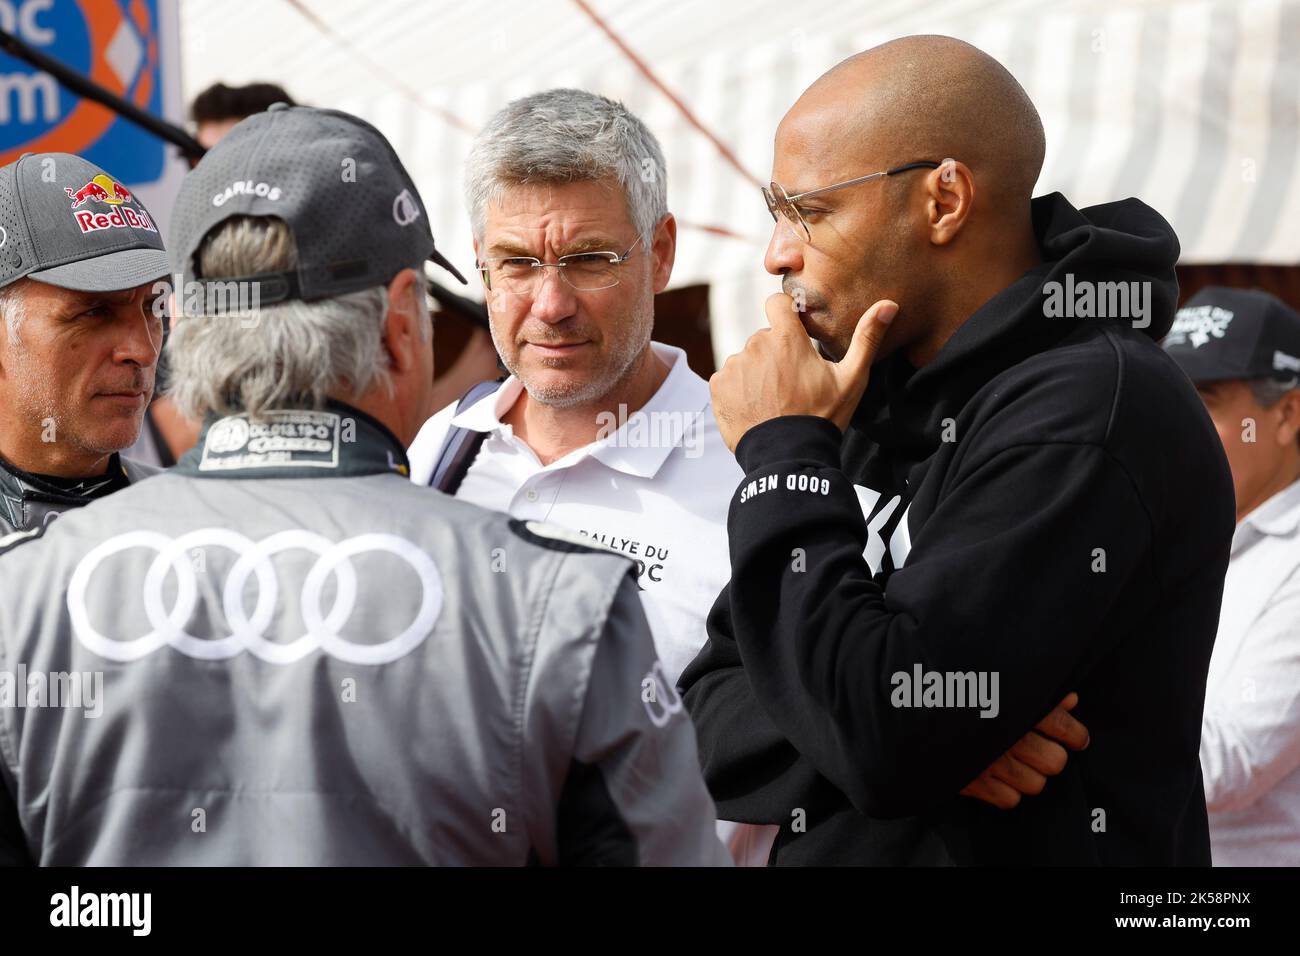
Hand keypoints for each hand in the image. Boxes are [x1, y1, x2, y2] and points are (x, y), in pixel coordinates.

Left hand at [709, 294, 898, 451]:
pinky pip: (728, 379)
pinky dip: (739, 390)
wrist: (787, 457)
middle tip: (791, 384)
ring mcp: (734, 366)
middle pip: (764, 338)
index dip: (786, 314)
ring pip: (746, 359)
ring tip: (774, 400)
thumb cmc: (822, 417)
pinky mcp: (718, 386)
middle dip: (776, 354)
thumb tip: (890, 304)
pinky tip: (757, 408)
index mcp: (786, 338)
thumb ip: (867, 338)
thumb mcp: (852, 379)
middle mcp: (755, 346)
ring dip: (757, 373)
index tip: (794, 332)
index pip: (777, 302)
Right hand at [960, 693, 1089, 809]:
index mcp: (1015, 705)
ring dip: (1029, 776)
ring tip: (1017, 764)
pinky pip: (1010, 800)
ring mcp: (990, 761)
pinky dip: (1006, 792)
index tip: (1076, 738)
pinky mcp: (972, 782)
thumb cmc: (958, 691)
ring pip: (1036, 784)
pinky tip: (998, 777)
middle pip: (1055, 762)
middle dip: (1051, 757)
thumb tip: (1071, 699)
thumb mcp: (998, 682)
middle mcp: (1006, 735)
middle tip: (1041, 750)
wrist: (908, 708)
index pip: (1063, 726)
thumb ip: (1038, 692)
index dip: (1076, 735)